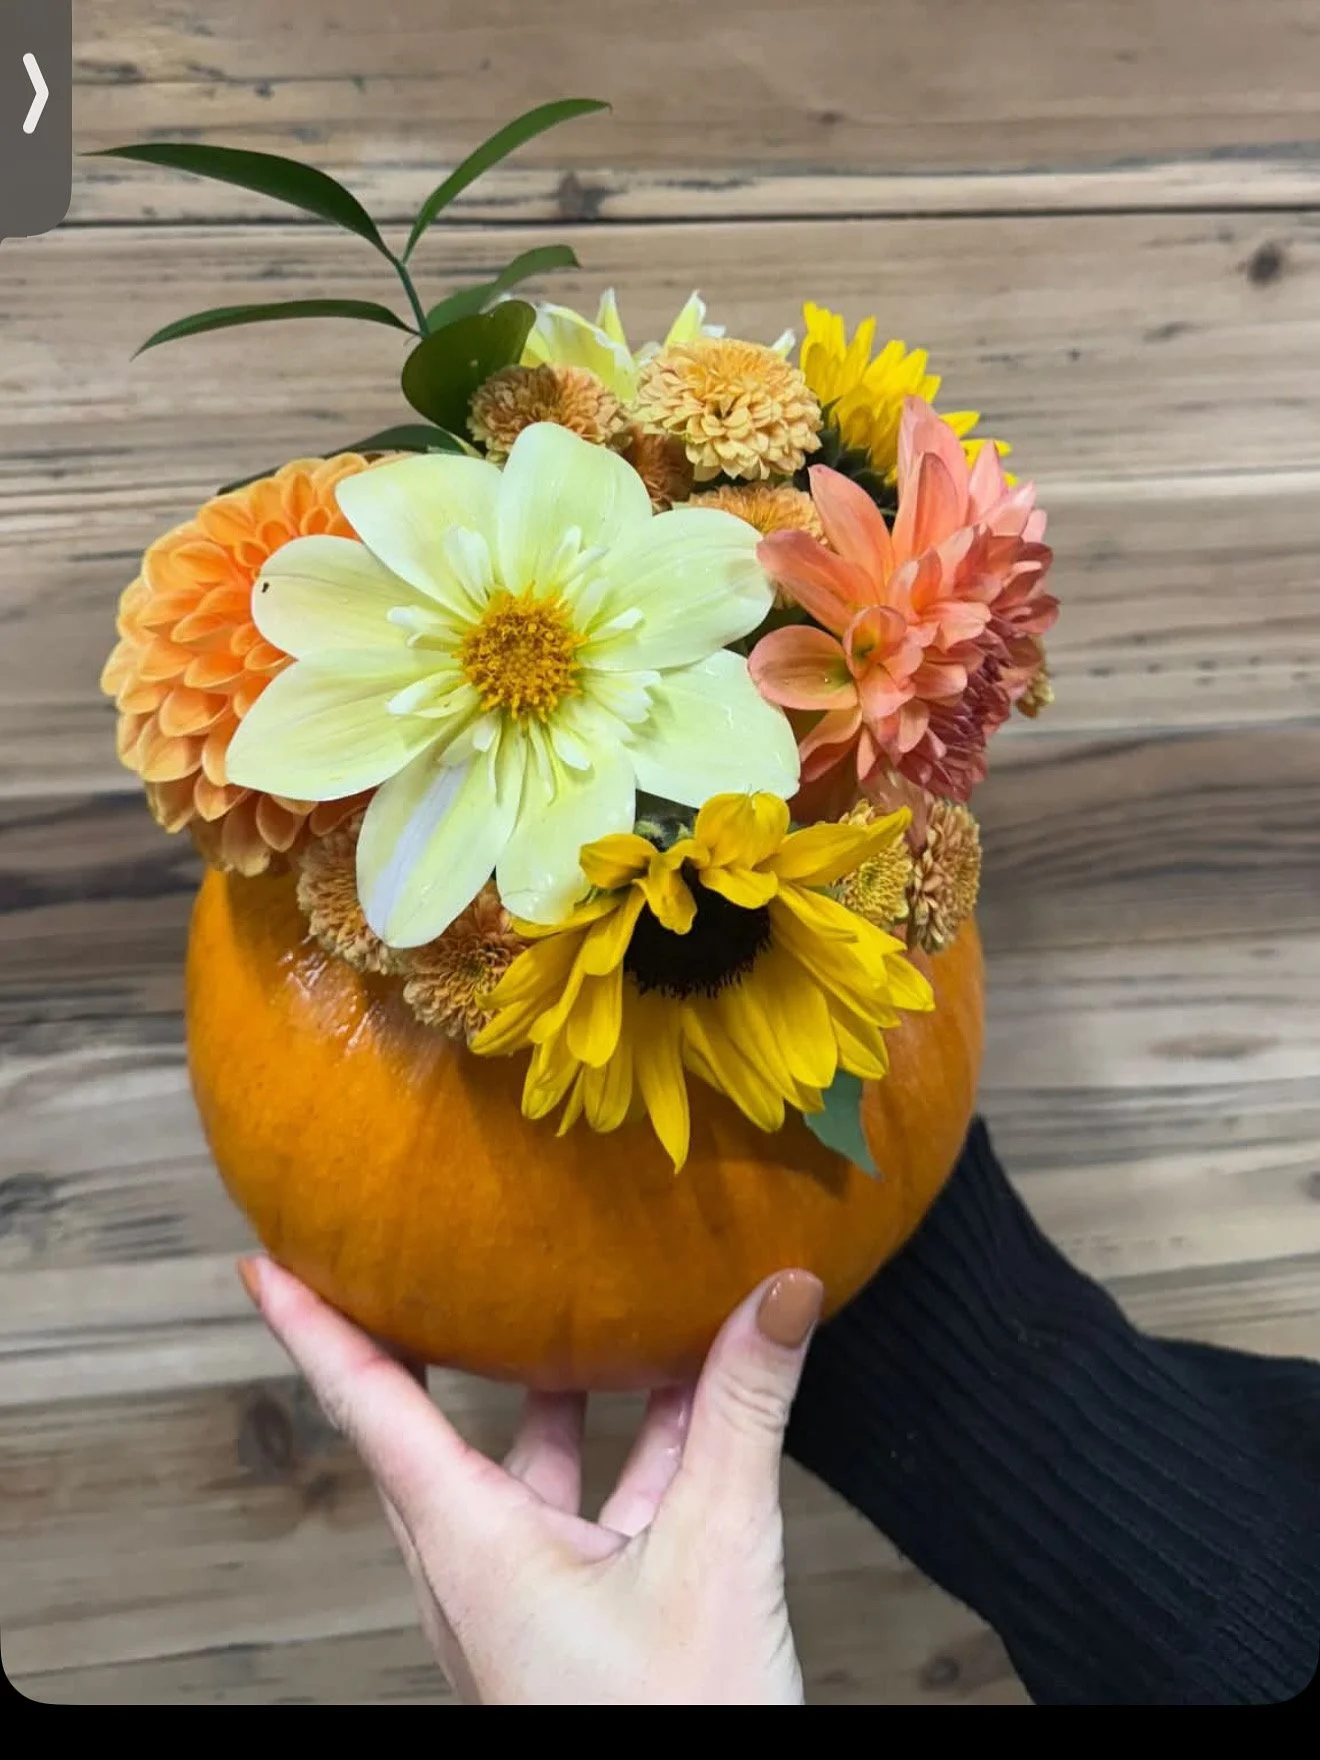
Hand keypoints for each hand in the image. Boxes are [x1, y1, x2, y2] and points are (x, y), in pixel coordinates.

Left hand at [239, 1255, 822, 1704]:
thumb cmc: (673, 1734)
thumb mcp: (717, 1552)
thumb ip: (744, 1413)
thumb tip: (783, 1292)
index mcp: (470, 1545)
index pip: (368, 1404)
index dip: (312, 1327)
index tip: (266, 1261)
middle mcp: (478, 1566)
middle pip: (424, 1425)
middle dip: (416, 1340)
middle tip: (404, 1261)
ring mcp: (527, 1599)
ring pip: (527, 1462)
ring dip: (557, 1386)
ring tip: (580, 1297)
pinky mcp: (580, 1624)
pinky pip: (593, 1507)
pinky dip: (635, 1448)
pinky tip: (692, 1398)